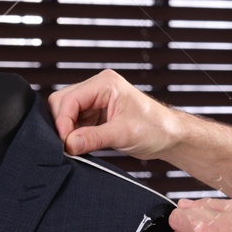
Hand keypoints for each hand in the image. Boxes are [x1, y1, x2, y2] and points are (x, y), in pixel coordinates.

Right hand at [47, 69, 179, 158]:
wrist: (169, 136)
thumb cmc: (155, 128)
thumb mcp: (124, 134)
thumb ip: (94, 138)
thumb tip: (69, 144)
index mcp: (105, 83)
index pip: (70, 98)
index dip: (63, 121)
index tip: (65, 143)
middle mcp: (97, 88)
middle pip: (62, 102)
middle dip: (62, 125)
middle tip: (68, 147)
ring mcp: (95, 101)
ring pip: (66, 113)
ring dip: (68, 131)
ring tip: (76, 148)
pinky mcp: (95, 114)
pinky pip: (74, 122)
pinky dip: (74, 134)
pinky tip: (80, 145)